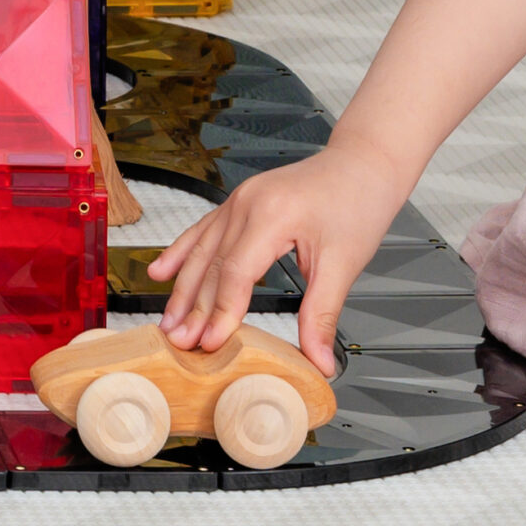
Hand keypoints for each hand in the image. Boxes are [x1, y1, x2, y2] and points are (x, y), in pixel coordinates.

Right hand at [148, 140, 406, 374]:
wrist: (365, 162)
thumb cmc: (358, 203)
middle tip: (179, 344)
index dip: (221, 312)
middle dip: (194, 308)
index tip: (209, 344)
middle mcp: (248, 203)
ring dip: (182, 288)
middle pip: (212, 264)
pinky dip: (181, 252)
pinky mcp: (241, 201)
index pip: (235, 273)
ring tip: (167, 322)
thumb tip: (319, 363)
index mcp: (271, 214)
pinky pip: (204, 229)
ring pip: (202, 249)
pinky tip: (160, 272)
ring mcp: (240, 199)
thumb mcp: (344, 264)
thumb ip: (322, 315)